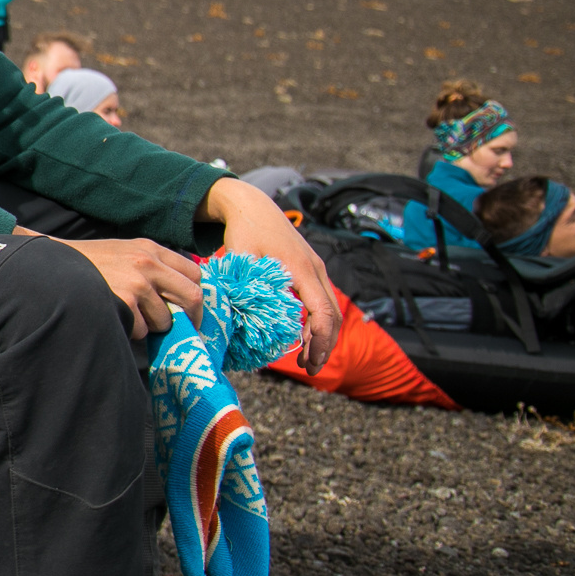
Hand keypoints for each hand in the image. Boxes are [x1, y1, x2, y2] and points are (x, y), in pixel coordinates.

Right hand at [25, 228, 201, 339]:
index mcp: (151, 249)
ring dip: (151, 326)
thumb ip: (152, 266)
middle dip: (189, 318)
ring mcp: (137, 283)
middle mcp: (148, 263)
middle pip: (191, 297)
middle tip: (182, 330)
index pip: (194, 274)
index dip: (195, 297)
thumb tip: (180, 297)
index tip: (191, 312)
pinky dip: (131, 330)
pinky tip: (115, 316)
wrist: (51, 266)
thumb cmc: (89, 263)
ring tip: (129, 316)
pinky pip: (142, 329)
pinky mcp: (124, 302)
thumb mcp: (124, 252)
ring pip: (164, 319)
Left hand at [199, 177, 340, 372]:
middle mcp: (316, 270)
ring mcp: (316, 269)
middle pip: (332, 315)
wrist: (252, 206)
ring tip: (307, 360)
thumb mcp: (242, 259)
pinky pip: (321, 301)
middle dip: (324, 345)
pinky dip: (316, 322)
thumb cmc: (244, 231)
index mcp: (302, 269)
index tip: (310, 361)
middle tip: (310, 369)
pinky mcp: (311, 270)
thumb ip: (246, 288)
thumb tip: (243, 324)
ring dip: (322, 336)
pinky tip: (303, 338)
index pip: (322, 311)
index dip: (319, 340)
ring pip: (330, 310)